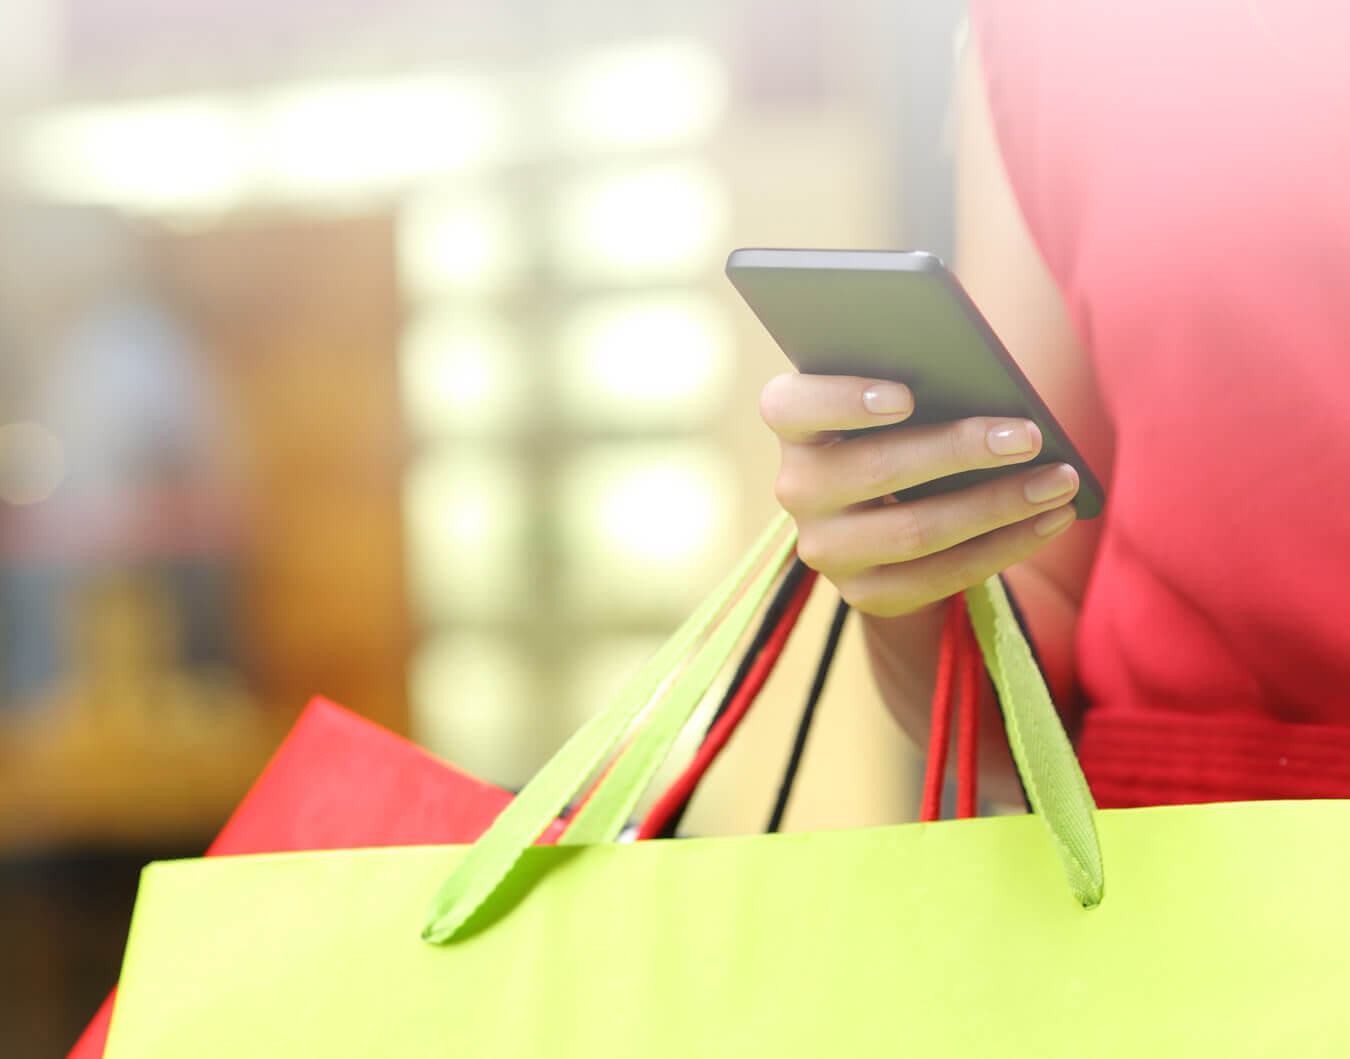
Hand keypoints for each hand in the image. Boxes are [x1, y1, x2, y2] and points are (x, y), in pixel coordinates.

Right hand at [760, 373, 1079, 616]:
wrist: (891, 520)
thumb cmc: (906, 432)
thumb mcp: (900, 403)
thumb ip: (921, 383)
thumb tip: (989, 384)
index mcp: (795, 426)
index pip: (791, 406)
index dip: (843, 401)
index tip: (907, 396)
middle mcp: (796, 488)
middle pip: (874, 469)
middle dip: (960, 451)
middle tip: (1029, 436)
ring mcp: (825, 548)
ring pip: (914, 530)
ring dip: (998, 504)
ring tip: (1059, 481)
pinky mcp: (863, 594)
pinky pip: (940, 577)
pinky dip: (1003, 547)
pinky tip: (1049, 521)